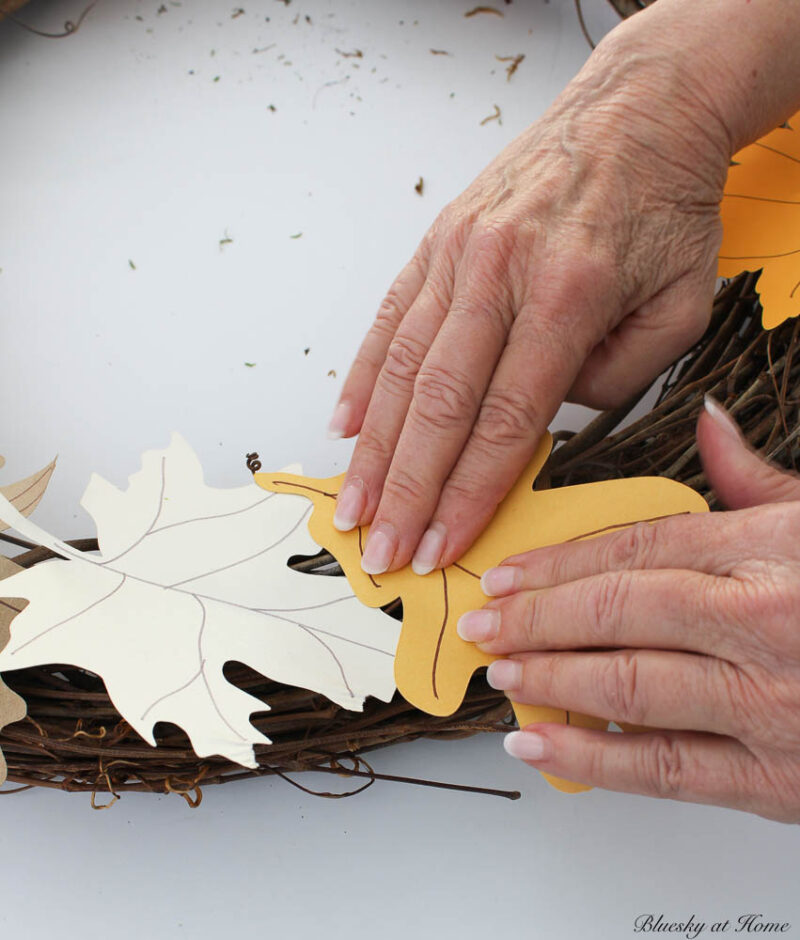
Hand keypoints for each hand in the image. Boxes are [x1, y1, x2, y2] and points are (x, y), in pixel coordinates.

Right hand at [328, 16, 731, 576]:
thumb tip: (543, 423)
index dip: (469, 493)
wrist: (635, 112)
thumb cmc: (661, 206)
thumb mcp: (680, 304)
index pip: (505, 420)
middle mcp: (498, 273)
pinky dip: (363, 379)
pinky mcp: (434, 242)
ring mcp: (456, 255)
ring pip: (401, 368)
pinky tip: (345, 427)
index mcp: (568, 294)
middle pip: (439, 405)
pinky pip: (388, 320)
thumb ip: (617, 380)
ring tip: (353, 504)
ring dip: (373, 448)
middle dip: (406, 490)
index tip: (443, 545)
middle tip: (381, 548)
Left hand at [458, 398, 799, 821]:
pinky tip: (540, 743)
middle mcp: (764, 624)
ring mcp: (769, 706)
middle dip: (536, 619)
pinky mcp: (776, 781)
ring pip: (629, 687)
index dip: (558, 561)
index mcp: (772, 552)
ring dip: (550, 679)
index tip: (508, 573)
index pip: (638, 546)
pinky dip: (592, 760)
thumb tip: (707, 423)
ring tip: (500, 674)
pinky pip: (666, 771)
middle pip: (618, 612)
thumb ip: (758, 479)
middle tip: (482, 623)